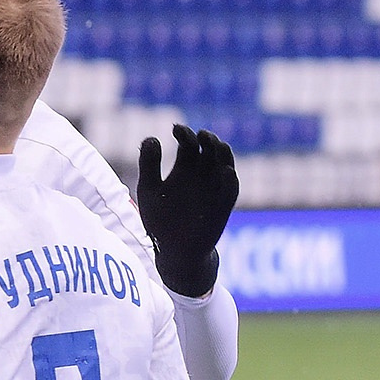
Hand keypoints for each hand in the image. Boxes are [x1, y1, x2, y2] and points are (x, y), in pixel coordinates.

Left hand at [137, 124, 238, 297]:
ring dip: (223, 154)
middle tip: (200, 135)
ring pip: (224, 165)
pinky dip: (230, 180)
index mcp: (184, 170)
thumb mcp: (149, 189)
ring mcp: (214, 190)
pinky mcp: (223, 206)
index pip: (189, 144)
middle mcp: (202, 176)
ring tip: (215, 145)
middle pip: (209, 150)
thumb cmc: (159, 220)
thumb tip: (151, 137)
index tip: (176, 128)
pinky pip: (231, 190)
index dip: (185, 133)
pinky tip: (224, 171)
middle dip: (206, 140)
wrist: (173, 251)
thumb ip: (149, 164)